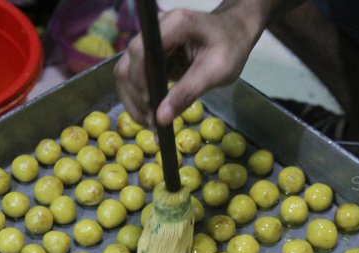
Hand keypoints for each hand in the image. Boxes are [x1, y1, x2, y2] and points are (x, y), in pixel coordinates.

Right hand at [114, 0, 272, 125]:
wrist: (233, 34)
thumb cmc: (230, 48)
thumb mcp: (217, 71)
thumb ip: (188, 92)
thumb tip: (161, 118)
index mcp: (174, 24)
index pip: (141, 52)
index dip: (140, 82)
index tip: (152, 107)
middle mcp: (154, 29)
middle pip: (127, 64)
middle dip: (136, 97)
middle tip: (152, 123)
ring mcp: (149, 41)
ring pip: (125, 72)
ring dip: (134, 100)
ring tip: (150, 122)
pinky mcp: (149, 54)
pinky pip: (134, 77)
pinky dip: (139, 97)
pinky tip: (150, 114)